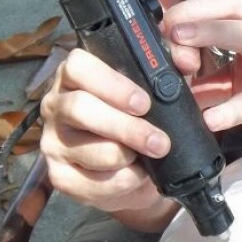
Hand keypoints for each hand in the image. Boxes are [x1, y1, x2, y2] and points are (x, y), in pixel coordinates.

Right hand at [39, 49, 172, 214]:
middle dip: (126, 127)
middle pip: (80, 109)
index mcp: (76, 74)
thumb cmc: (142, 113)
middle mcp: (56, 104)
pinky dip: (120, 181)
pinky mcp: (59, 176)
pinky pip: (89, 182)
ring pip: (88, 149)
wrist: (133, 162)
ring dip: (127, 156)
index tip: (144, 103)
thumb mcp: (158, 84)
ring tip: (152, 155)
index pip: (78, 67)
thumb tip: (188, 59)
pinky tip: (137, 175)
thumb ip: (173, 63)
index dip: (111, 84)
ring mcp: (53, 141)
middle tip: (160, 141)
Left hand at [163, 0, 241, 139]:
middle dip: (195, 16)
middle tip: (166, 31)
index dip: (187, 10)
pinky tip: (210, 119)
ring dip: (213, 39)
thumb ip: (211, 71)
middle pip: (231, 6)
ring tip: (183, 59)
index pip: (220, 0)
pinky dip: (231, 109)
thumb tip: (167, 78)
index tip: (159, 29)